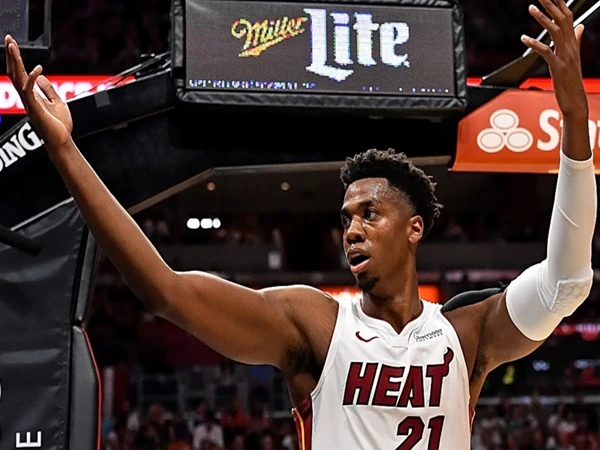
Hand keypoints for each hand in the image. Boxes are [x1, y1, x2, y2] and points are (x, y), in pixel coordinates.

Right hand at [5, 35, 72, 149]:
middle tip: (8, 39)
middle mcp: (27, 97)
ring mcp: (29, 103)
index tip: (12, 45)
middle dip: (11, 55)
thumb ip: (48, 89)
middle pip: (14, 72)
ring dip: (14, 61)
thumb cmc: (59, 125)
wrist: (62, 141)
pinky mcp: (35, 108)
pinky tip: (37, 69)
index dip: (16, 59)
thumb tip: (40, 76)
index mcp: (31, 95)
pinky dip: (32, 78)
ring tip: (12, 46)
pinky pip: (29, 90)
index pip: (19, 73)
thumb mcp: (57, 102)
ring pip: (17, 78)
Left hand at [522, 0, 586, 117]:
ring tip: (531, 8)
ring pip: (555, 32)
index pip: (567, 16)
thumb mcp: (573, 56)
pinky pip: (546, 52)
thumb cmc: (571, 79)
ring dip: (543, 19)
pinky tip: (523, 38)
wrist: (575, 100)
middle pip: (562, 19)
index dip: (560, 3)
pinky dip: (534, 44)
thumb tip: (579, 26)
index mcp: (573, 42)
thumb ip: (575, 39)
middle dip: (551, 4)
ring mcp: (565, 56)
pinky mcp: (557, 67)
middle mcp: (570, 46)